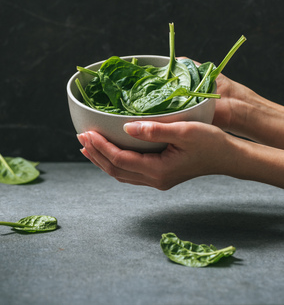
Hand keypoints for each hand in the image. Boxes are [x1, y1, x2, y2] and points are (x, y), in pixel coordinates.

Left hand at [77, 121, 230, 189]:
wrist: (227, 157)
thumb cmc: (210, 142)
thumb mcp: (185, 131)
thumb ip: (154, 130)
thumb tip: (126, 128)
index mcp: (158, 170)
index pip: (120, 160)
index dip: (101, 147)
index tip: (87, 132)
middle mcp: (155, 179)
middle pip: (116, 170)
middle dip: (95, 154)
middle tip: (80, 138)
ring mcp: (157, 179)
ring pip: (121, 173)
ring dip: (102, 160)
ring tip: (87, 146)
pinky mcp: (160, 175)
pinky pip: (130, 172)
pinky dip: (115, 162)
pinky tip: (110, 153)